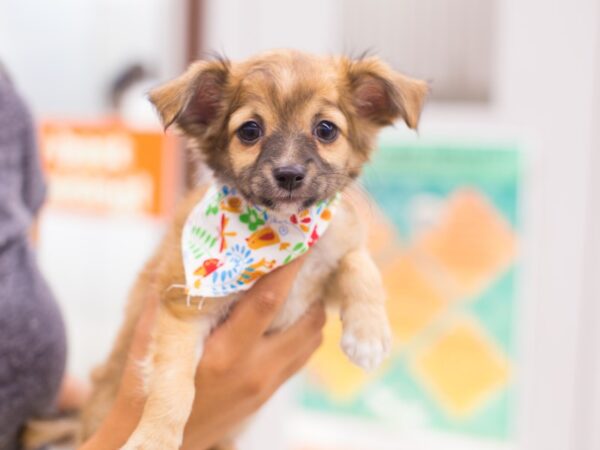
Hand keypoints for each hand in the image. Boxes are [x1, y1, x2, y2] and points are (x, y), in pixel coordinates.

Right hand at [81, 257, 324, 449]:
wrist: (164, 448)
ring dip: (313, 309)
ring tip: (304, 283)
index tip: (302, 239)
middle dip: (314, 286)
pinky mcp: (270, 394)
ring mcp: (267, 385)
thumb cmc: (149, 394)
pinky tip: (293, 315)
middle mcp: (256, 369)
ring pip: (311, 338)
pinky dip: (305, 332)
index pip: (268, 301)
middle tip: (311, 257)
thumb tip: (179, 261)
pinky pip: (302, 355)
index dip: (289, 268)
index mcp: (225, 354)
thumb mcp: (151, 348)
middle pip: (307, 320)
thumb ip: (166, 306)